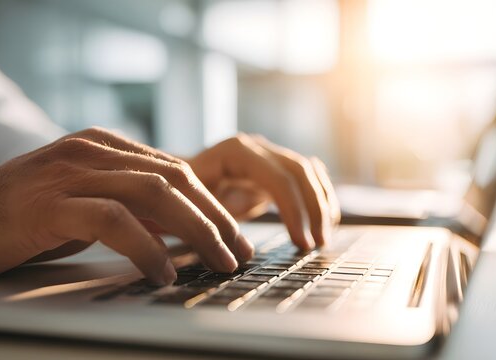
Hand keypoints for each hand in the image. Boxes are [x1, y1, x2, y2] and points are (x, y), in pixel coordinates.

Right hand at [0, 128, 253, 281]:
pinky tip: (164, 271)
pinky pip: (113, 220)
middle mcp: (93, 152)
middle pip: (174, 179)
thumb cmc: (26, 214)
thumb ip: (130, 206)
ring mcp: (71, 173)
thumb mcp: (88, 202)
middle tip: (240, 252)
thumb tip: (181, 228)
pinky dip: (146, 247)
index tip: (237, 235)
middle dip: (215, 218)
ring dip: (196, 231)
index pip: (176, 170)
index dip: (214, 203)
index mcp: (106, 147)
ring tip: (218, 262)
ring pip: (153, 194)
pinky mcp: (50, 203)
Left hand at [189, 134, 340, 250]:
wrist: (170, 181)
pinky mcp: (272, 169)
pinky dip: (318, 198)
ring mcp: (266, 155)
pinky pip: (304, 178)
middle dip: (314, 208)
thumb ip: (217, 223)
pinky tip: (325, 221)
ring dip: (321, 203)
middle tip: (317, 244)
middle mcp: (255, 147)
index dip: (294, 211)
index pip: (277, 178)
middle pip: (299, 171)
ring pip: (308, 172)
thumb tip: (243, 250)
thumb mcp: (190, 209)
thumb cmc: (175, 197)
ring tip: (323, 238)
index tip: (300, 243)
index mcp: (236, 152)